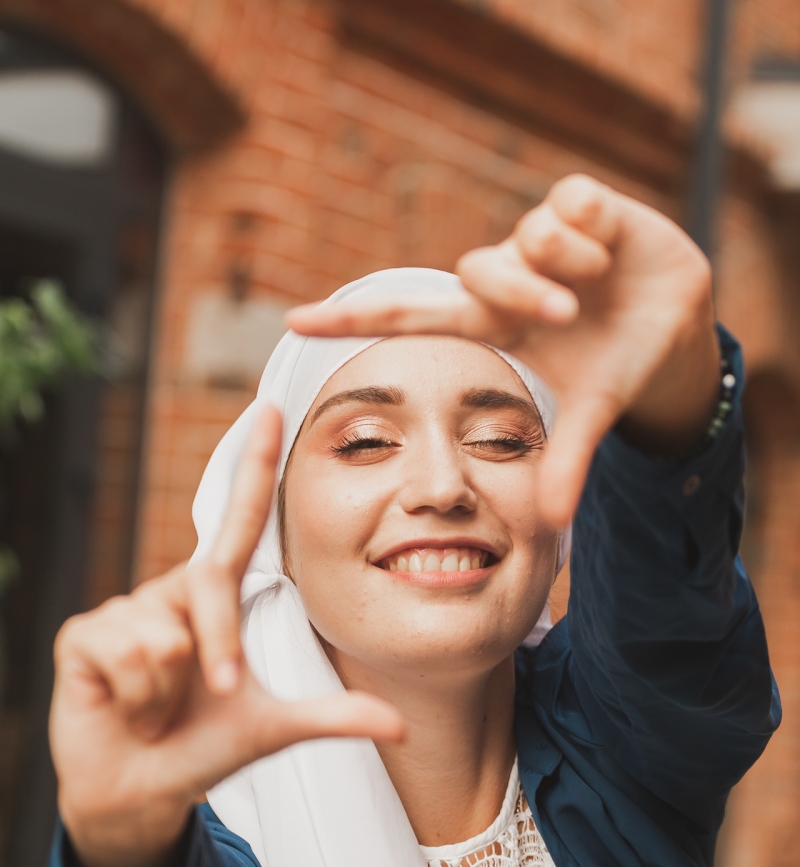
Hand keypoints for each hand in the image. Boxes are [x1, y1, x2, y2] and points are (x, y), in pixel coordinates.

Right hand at [51, 407, 403, 866]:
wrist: (141, 791)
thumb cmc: (203, 747)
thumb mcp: (273, 728)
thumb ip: (334, 718)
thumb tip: (404, 728)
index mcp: (215, 599)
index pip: (239, 521)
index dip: (252, 465)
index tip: (269, 406)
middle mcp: (171, 592)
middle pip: (208, 587)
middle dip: (221, 651)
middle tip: (217, 694)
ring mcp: (124, 611)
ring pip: (164, 637)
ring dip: (167, 692)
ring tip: (157, 710)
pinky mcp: (82, 636)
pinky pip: (124, 653)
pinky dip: (135, 697)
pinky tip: (126, 709)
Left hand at [287, 175, 720, 526]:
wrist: (677, 323)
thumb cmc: (615, 365)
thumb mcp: (592, 413)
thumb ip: (569, 460)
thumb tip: (556, 524)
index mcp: (494, 324)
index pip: (409, 315)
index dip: (353, 318)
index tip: (291, 322)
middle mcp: (506, 277)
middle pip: (481, 270)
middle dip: (527, 295)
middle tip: (569, 315)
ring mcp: (539, 238)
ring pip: (530, 236)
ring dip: (568, 265)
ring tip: (598, 284)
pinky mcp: (579, 201)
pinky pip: (572, 203)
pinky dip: (598, 230)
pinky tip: (613, 249)